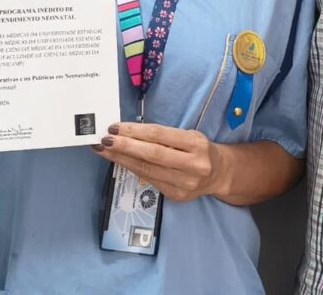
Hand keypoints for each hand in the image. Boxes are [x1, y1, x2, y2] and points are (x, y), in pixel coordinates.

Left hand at [92, 122, 226, 202]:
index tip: (115, 127)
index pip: (159, 136)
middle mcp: (192, 165)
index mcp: (196, 144)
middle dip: (124, 147)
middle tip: (104, 140)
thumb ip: (164, 136)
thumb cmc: (199, 149)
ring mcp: (184, 184)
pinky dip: (132, 169)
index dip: (135, 132)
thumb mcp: (189, 135)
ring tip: (104, 150)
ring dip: (122, 159)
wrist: (219, 174)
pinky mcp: (176, 196)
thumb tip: (129, 132)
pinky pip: (149, 180)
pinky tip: (120, 161)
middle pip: (152, 155)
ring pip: (147, 170)